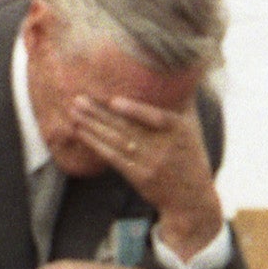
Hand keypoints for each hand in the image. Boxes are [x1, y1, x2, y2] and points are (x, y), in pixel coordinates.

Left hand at [69, 93, 223, 259]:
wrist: (191, 199)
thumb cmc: (190, 156)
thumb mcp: (193, 127)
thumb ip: (184, 100)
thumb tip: (179, 68)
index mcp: (179, 131)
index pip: (157, 118)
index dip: (136, 110)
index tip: (114, 101)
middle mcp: (165, 148)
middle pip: (128, 128)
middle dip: (101, 113)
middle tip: (78, 99)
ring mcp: (151, 165)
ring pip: (118, 142)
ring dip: (93, 127)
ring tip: (74, 112)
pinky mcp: (140, 178)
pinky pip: (114, 159)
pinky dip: (97, 145)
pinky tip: (82, 133)